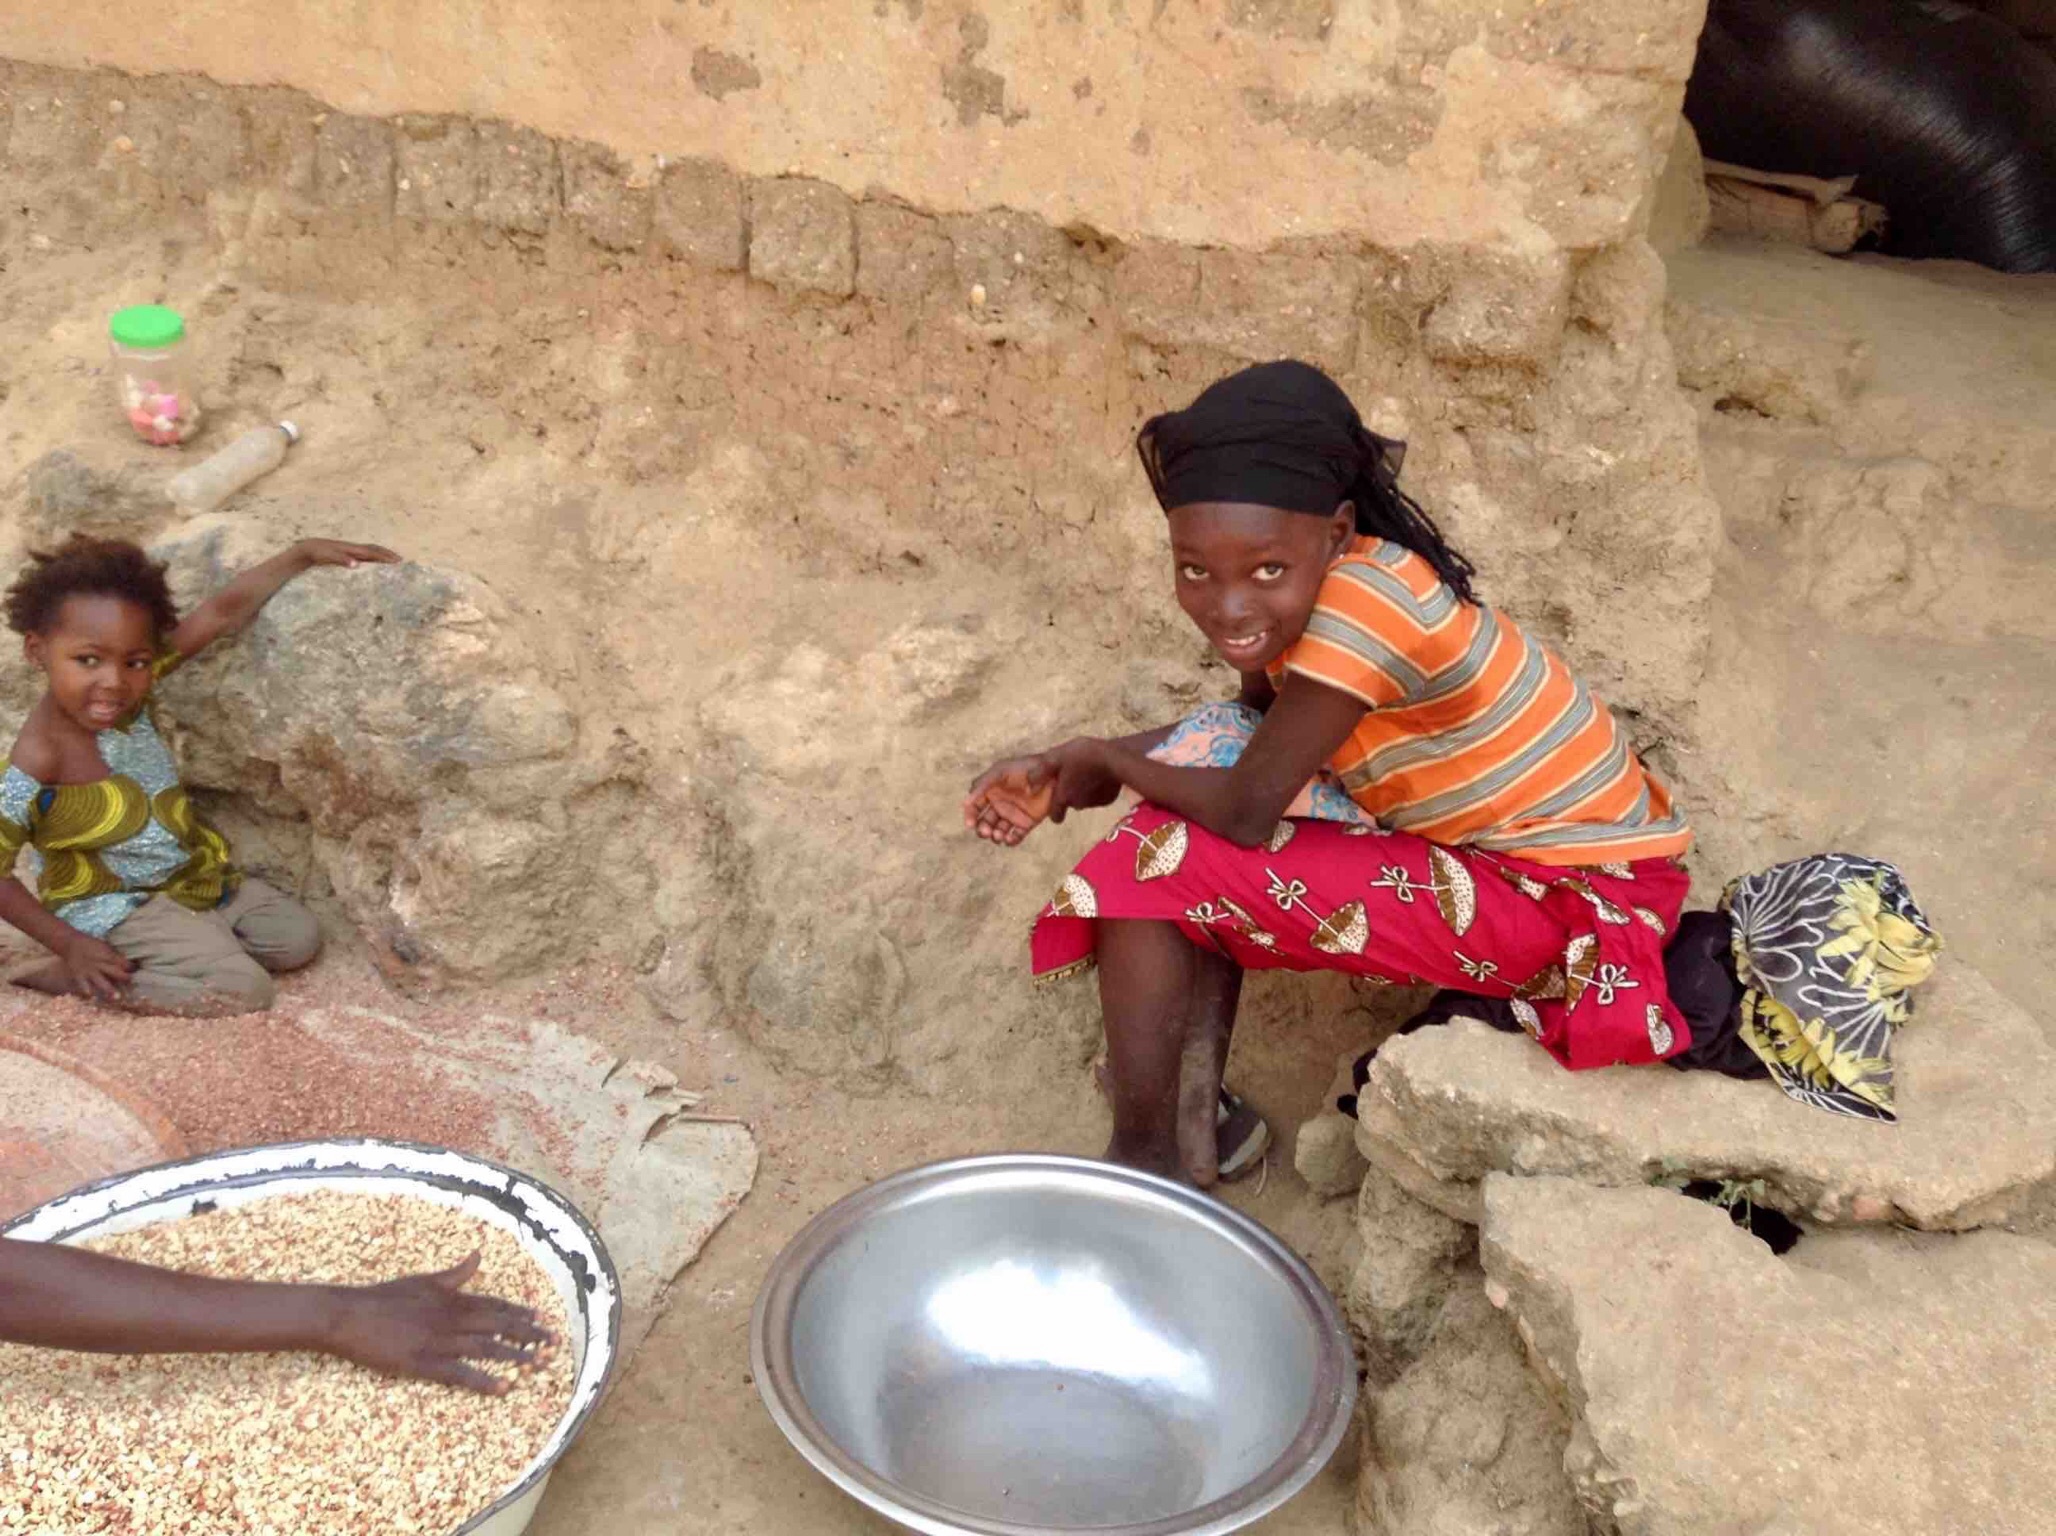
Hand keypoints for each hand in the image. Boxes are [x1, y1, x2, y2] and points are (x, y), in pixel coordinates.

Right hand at [59, 933, 132, 1001]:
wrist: (71, 943)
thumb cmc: (92, 945)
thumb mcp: (105, 946)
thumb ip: (115, 956)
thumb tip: (130, 964)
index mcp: (107, 955)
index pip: (122, 962)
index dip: (130, 967)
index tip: (137, 971)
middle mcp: (99, 963)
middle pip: (114, 972)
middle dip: (124, 978)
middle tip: (132, 985)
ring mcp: (89, 971)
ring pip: (100, 981)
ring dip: (109, 990)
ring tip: (117, 998)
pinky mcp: (79, 976)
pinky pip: (83, 985)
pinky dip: (88, 991)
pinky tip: (92, 998)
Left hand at [293, 539, 401, 569]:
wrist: (309, 548)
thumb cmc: (319, 553)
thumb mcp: (329, 557)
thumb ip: (342, 560)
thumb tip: (357, 565)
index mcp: (353, 549)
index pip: (373, 553)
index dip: (385, 557)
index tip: (397, 562)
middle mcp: (354, 548)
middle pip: (375, 549)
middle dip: (387, 554)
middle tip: (400, 561)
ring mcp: (351, 550)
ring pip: (371, 551)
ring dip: (382, 554)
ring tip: (392, 561)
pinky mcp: (348, 554)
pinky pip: (365, 555)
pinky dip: (374, 557)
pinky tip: (375, 564)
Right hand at [323, 1251, 554, 1393]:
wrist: (350, 1315)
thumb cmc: (384, 1296)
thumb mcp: (423, 1280)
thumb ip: (455, 1274)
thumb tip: (478, 1255)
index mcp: (452, 1297)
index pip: (495, 1305)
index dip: (521, 1312)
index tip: (543, 1317)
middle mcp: (452, 1317)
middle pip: (499, 1326)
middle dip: (529, 1333)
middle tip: (554, 1342)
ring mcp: (439, 1341)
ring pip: (487, 1348)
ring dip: (516, 1355)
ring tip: (540, 1363)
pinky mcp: (424, 1363)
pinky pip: (461, 1373)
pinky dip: (485, 1380)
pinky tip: (505, 1387)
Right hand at [965, 755, 1057, 846]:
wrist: (1057, 774)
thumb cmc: (1030, 766)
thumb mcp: (1005, 770)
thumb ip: (985, 783)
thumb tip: (966, 801)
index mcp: (992, 788)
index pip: (975, 803)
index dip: (970, 814)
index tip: (970, 824)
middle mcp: (1000, 802)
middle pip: (984, 821)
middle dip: (982, 829)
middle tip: (986, 833)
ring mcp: (1012, 814)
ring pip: (997, 830)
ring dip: (995, 835)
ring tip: (999, 836)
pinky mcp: (1026, 823)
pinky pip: (1015, 835)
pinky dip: (1011, 840)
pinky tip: (1010, 840)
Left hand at [1042, 737, 1121, 816]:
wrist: (1114, 758)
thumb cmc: (1082, 756)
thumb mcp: (1055, 757)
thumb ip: (1040, 772)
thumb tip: (1029, 783)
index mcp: (1063, 797)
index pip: (1056, 817)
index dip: (1055, 810)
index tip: (1058, 799)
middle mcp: (1078, 805)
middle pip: (1070, 804)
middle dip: (1071, 793)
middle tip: (1073, 776)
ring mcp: (1094, 803)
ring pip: (1085, 799)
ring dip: (1084, 790)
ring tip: (1087, 772)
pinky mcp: (1107, 799)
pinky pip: (1099, 796)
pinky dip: (1098, 789)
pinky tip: (1099, 775)